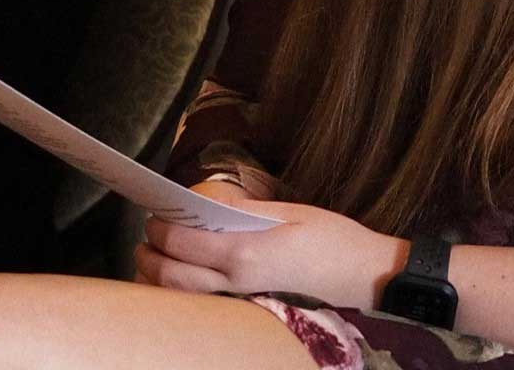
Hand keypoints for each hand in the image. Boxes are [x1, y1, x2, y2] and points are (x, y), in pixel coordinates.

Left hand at [135, 187, 395, 304]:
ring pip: (184, 299)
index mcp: (247, 254)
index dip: (162, 228)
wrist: (368, 279)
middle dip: (150, 257)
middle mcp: (238, 284)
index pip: (184, 242)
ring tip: (153, 261)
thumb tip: (208, 202)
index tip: (154, 215)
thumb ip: (244, 210)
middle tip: (145, 239)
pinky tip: (181, 283)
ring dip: (159, 281)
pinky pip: (203, 307)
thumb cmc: (335, 241)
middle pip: (173, 277)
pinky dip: (182, 296)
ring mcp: (243, 303)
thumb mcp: (291, 212)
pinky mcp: (251, 312)